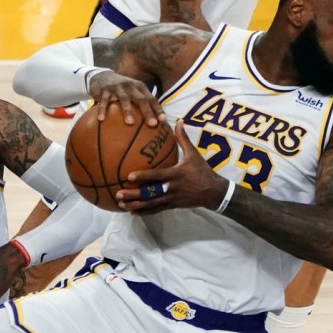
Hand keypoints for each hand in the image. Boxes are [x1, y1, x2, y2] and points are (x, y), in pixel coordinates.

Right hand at [88, 70, 165, 126]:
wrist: (102, 77)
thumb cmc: (122, 90)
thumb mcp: (133, 92)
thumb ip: (142, 103)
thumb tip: (154, 122)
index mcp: (140, 87)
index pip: (151, 99)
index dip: (157, 109)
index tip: (163, 120)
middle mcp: (130, 86)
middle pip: (141, 99)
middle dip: (147, 112)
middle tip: (152, 124)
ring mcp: (117, 88)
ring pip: (124, 99)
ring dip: (128, 111)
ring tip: (130, 123)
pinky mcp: (105, 90)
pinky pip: (104, 101)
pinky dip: (103, 110)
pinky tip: (101, 119)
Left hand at [115, 119, 229, 214]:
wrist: (214, 191)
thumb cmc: (202, 171)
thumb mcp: (194, 154)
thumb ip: (183, 138)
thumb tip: (178, 120)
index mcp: (176, 174)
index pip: (157, 176)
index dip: (143, 176)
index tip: (129, 176)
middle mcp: (172, 188)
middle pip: (150, 193)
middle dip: (134, 195)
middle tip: (118, 194)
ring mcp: (172, 198)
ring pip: (151, 204)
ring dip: (135, 205)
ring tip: (121, 205)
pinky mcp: (173, 206)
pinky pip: (156, 210)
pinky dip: (144, 212)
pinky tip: (132, 212)